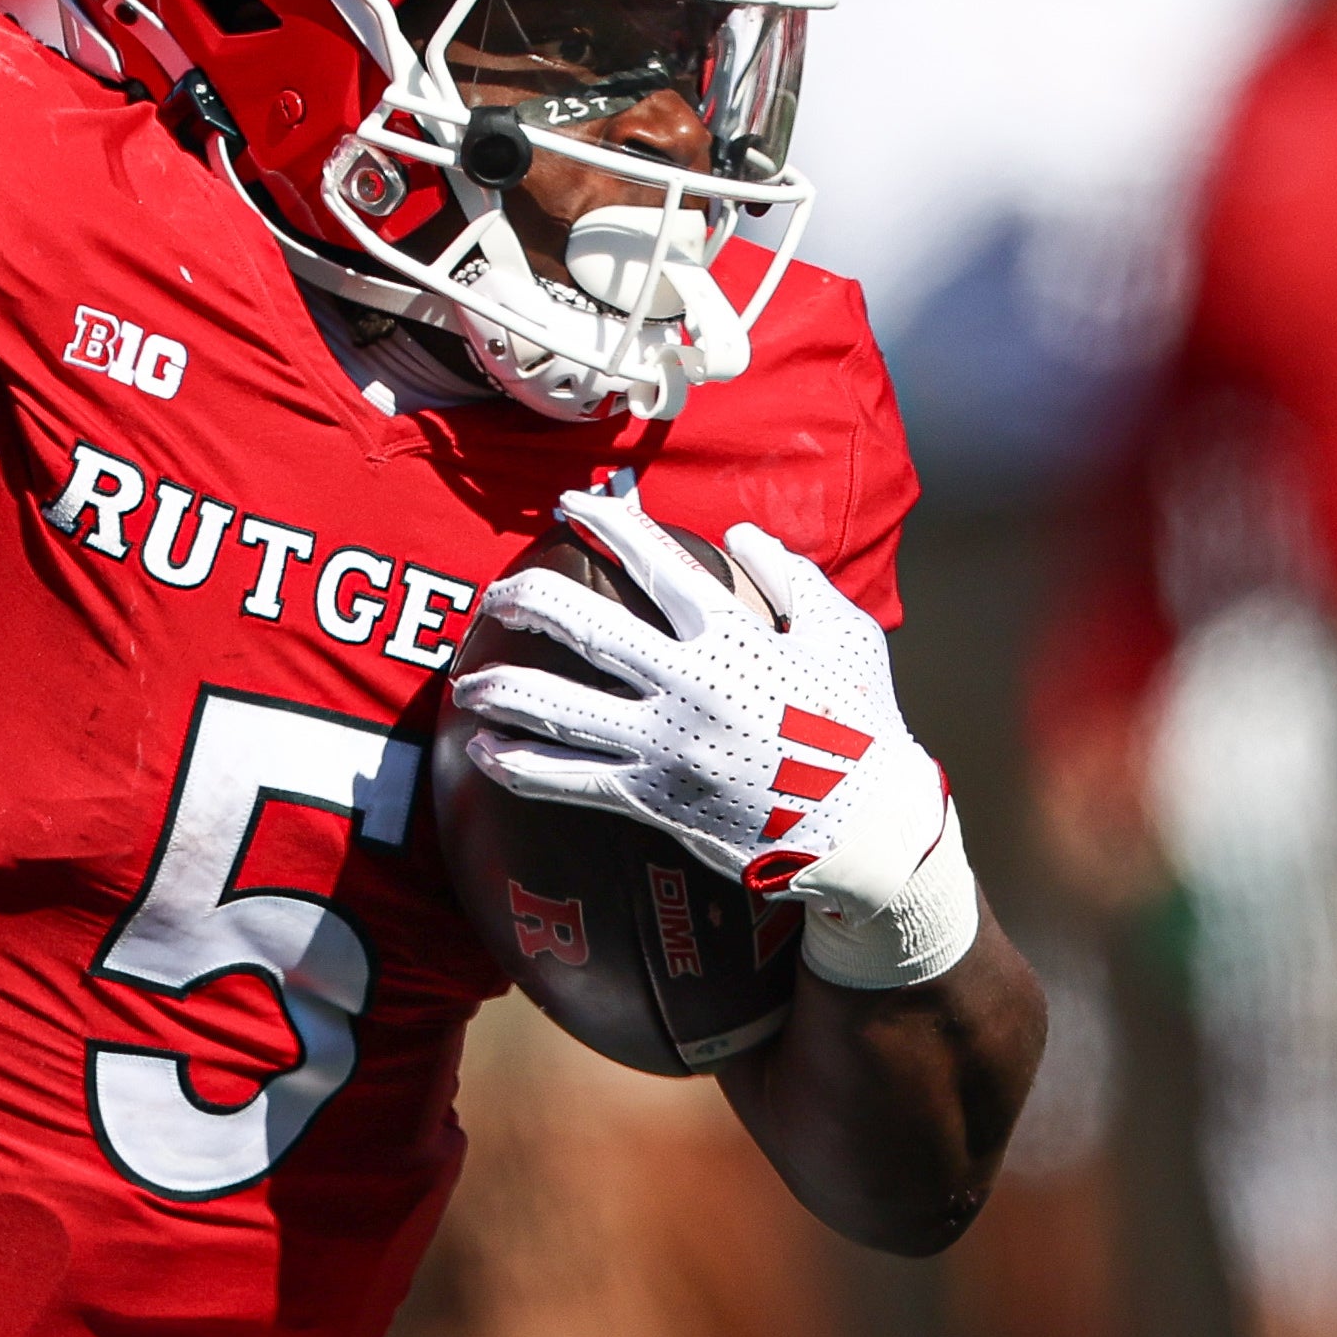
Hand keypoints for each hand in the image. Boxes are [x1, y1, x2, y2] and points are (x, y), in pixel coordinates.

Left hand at [453, 489, 967, 977]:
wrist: (870, 831)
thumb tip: (739, 534)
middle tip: (495, 595)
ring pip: (558, 712)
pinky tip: (487, 751)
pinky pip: (569, 782)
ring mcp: (664, 747)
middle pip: (582, 627)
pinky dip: (520, 766)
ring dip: (502, 690)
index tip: (570, 504)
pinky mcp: (652, 800)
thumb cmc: (862, 726)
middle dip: (525, 601)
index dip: (606, 524)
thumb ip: (791, 577)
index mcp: (733, 637)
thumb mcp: (847, 634)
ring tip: (465, 680)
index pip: (653, 563)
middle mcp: (688, 686)